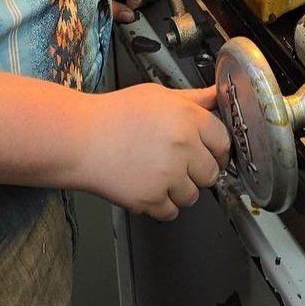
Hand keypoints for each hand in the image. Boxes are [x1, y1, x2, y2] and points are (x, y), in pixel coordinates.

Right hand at [80, 83, 230, 220]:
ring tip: (160, 173)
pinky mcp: (151, 200)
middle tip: (181, 162)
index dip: (217, 146)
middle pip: (212, 172)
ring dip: (181, 189)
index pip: (224, 140)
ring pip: (194, 195)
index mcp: (188, 118)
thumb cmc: (116, 114)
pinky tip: (149, 185)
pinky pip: (172, 211)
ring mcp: (168, 176)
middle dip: (200, 170)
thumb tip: (219, 94)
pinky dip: (162, 204)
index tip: (210, 150)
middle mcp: (183, 147)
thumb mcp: (159, 95)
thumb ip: (194, 99)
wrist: (80, 139)